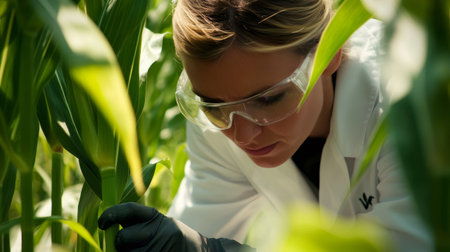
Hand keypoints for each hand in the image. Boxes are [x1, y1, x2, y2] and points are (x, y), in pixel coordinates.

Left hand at [98, 202, 254, 251]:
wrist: (200, 251)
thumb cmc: (172, 237)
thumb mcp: (159, 224)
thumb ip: (136, 223)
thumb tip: (106, 227)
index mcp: (154, 216)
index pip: (128, 210)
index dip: (111, 214)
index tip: (102, 223)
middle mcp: (158, 231)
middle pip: (122, 239)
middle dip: (120, 244)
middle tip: (125, 245)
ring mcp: (158, 248)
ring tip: (144, 250)